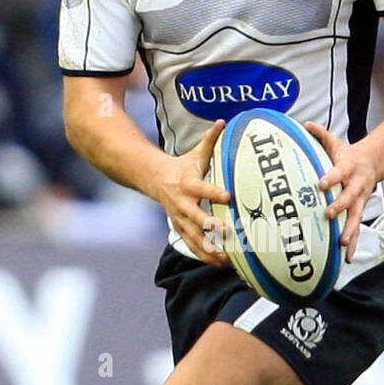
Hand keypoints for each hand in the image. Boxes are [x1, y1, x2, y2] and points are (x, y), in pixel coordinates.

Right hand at [154, 119, 231, 265]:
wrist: (155, 180)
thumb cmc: (182, 166)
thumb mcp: (195, 153)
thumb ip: (210, 140)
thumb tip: (222, 121)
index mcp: (188, 184)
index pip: (202, 188)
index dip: (213, 192)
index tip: (228, 196)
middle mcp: (182, 204)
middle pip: (196, 217)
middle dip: (210, 226)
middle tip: (227, 231)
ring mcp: (180, 219)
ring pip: (193, 236)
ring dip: (209, 247)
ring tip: (226, 257)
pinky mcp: (180, 229)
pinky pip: (192, 245)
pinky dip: (204, 255)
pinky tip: (219, 263)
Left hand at [304, 121, 378, 263]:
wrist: (372, 163)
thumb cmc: (346, 154)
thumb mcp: (334, 142)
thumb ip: (320, 134)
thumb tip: (305, 124)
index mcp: (348, 168)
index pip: (339, 173)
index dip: (331, 178)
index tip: (321, 184)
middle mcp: (356, 186)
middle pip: (350, 198)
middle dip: (340, 207)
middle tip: (328, 214)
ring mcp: (359, 201)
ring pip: (355, 218)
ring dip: (350, 231)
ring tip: (342, 243)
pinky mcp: (359, 212)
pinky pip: (356, 231)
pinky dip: (353, 245)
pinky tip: (347, 259)